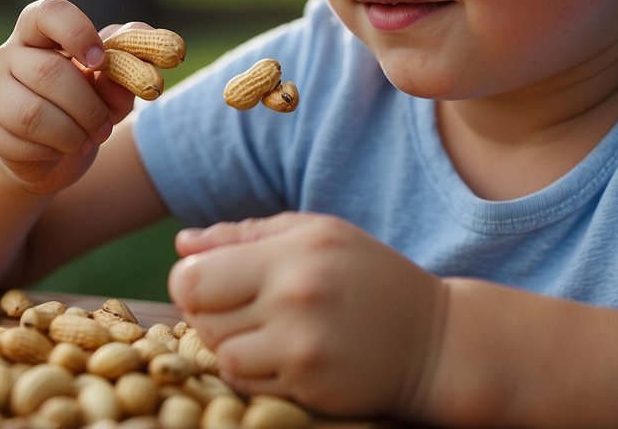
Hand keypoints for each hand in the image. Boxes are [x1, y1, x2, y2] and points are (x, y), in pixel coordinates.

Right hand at [0, 0, 137, 194]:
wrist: (52, 153)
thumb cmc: (83, 106)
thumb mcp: (112, 87)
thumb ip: (127, 70)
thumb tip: (142, 66)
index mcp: (40, 32)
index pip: (50, 13)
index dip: (78, 33)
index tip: (101, 60)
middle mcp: (9, 54)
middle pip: (49, 72)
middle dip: (88, 106)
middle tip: (106, 126)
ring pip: (34, 114)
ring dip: (73, 134)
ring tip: (87, 140)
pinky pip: (24, 144)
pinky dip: (54, 152)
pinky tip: (59, 150)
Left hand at [168, 212, 446, 418]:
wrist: (434, 340)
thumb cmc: (368, 275)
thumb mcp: (315, 233)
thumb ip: (245, 234)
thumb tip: (183, 245)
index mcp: (291, 252)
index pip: (195, 278)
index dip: (190, 282)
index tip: (209, 284)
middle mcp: (293, 297)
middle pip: (201, 316)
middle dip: (207, 313)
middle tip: (237, 308)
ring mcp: (301, 346)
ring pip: (221, 353)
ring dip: (230, 344)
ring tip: (262, 331)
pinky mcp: (309, 385)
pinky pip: (246, 382)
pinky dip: (252, 371)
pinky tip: (281, 354)